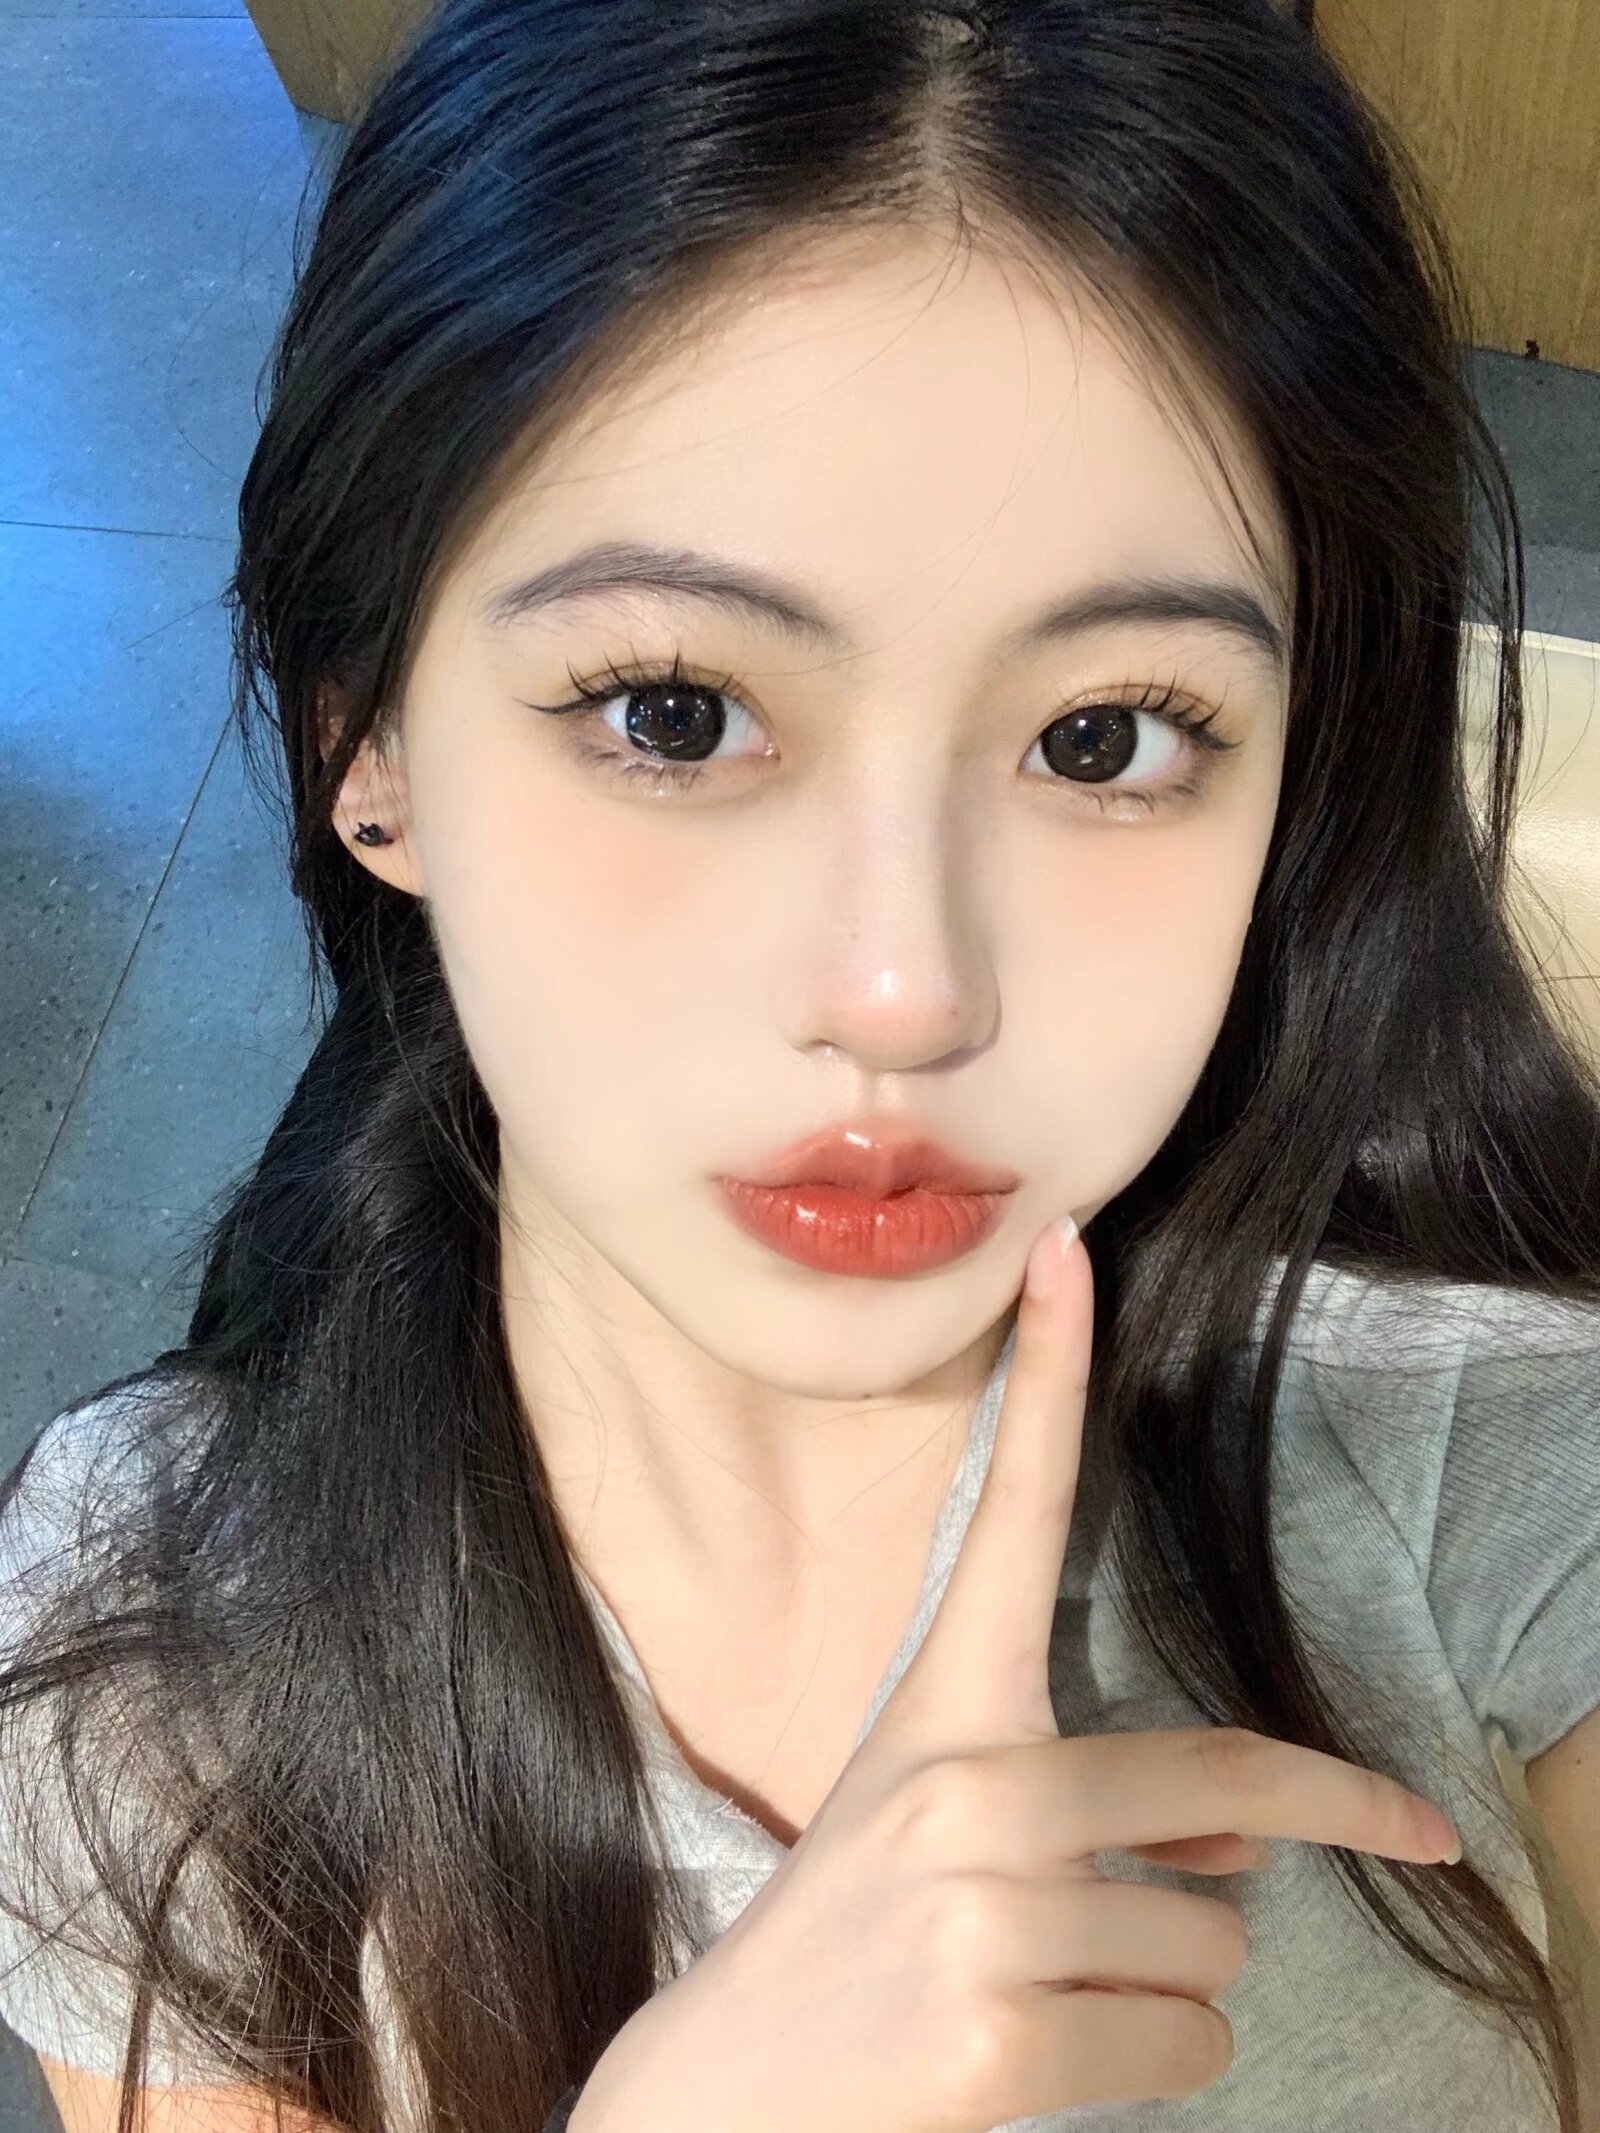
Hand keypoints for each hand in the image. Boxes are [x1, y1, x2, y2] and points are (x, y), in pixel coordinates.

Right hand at [573, 1217, 1459, 2132]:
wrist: (719, 2102)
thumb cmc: (846, 1953)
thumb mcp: (940, 1845)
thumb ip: (1080, 1817)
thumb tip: (1244, 1868)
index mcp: (938, 1709)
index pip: (1006, 1515)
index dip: (1044, 1378)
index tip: (1066, 1255)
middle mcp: (961, 1784)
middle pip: (1221, 1783)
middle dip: (1331, 1819)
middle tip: (1420, 1834)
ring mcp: (978, 1908)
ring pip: (1212, 1944)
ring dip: (1177, 1978)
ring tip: (1056, 1992)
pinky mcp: (999, 2035)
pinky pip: (1185, 2040)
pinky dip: (1158, 2060)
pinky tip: (1049, 2059)